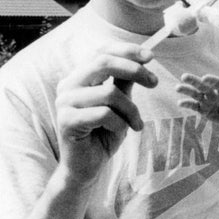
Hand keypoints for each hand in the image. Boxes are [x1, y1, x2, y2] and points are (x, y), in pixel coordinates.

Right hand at [55, 44, 157, 183]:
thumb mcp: (120, 105)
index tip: (151, 56)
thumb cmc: (103, 134)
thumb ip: (124, 82)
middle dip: (134, 70)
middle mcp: (68, 85)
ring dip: (131, 109)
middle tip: (154, 83)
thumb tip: (142, 59)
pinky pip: (103, 114)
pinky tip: (121, 132)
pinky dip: (120, 123)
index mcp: (79, 77)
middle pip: (103, 63)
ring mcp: (64, 102)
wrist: (86, 167)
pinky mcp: (67, 121)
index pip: (101, 51)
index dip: (127, 50)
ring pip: (108, 92)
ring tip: (136, 124)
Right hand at [177, 74, 218, 126]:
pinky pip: (194, 106)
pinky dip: (187, 104)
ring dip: (187, 91)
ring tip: (177, 88)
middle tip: (184, 76)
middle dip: (194, 81)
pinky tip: (180, 103)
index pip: (217, 83)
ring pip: (196, 94)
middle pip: (203, 86)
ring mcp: (207, 101)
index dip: (211, 80)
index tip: (205, 78)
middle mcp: (214, 93)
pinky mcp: (203, 110)